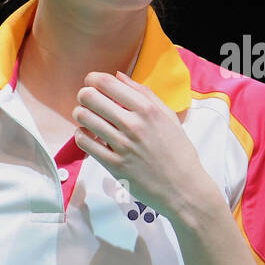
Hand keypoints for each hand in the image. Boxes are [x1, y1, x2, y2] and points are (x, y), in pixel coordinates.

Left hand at [72, 71, 218, 221]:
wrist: (183, 188)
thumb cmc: (178, 151)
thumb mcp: (168, 116)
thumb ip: (144, 93)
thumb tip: (118, 76)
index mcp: (147, 109)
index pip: (107, 83)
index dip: (93, 79)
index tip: (92, 81)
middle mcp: (133, 124)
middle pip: (90, 97)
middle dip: (84, 95)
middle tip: (87, 100)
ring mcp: (122, 145)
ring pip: (84, 118)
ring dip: (81, 114)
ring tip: (87, 117)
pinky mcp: (114, 165)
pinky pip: (85, 143)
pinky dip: (82, 135)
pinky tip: (89, 136)